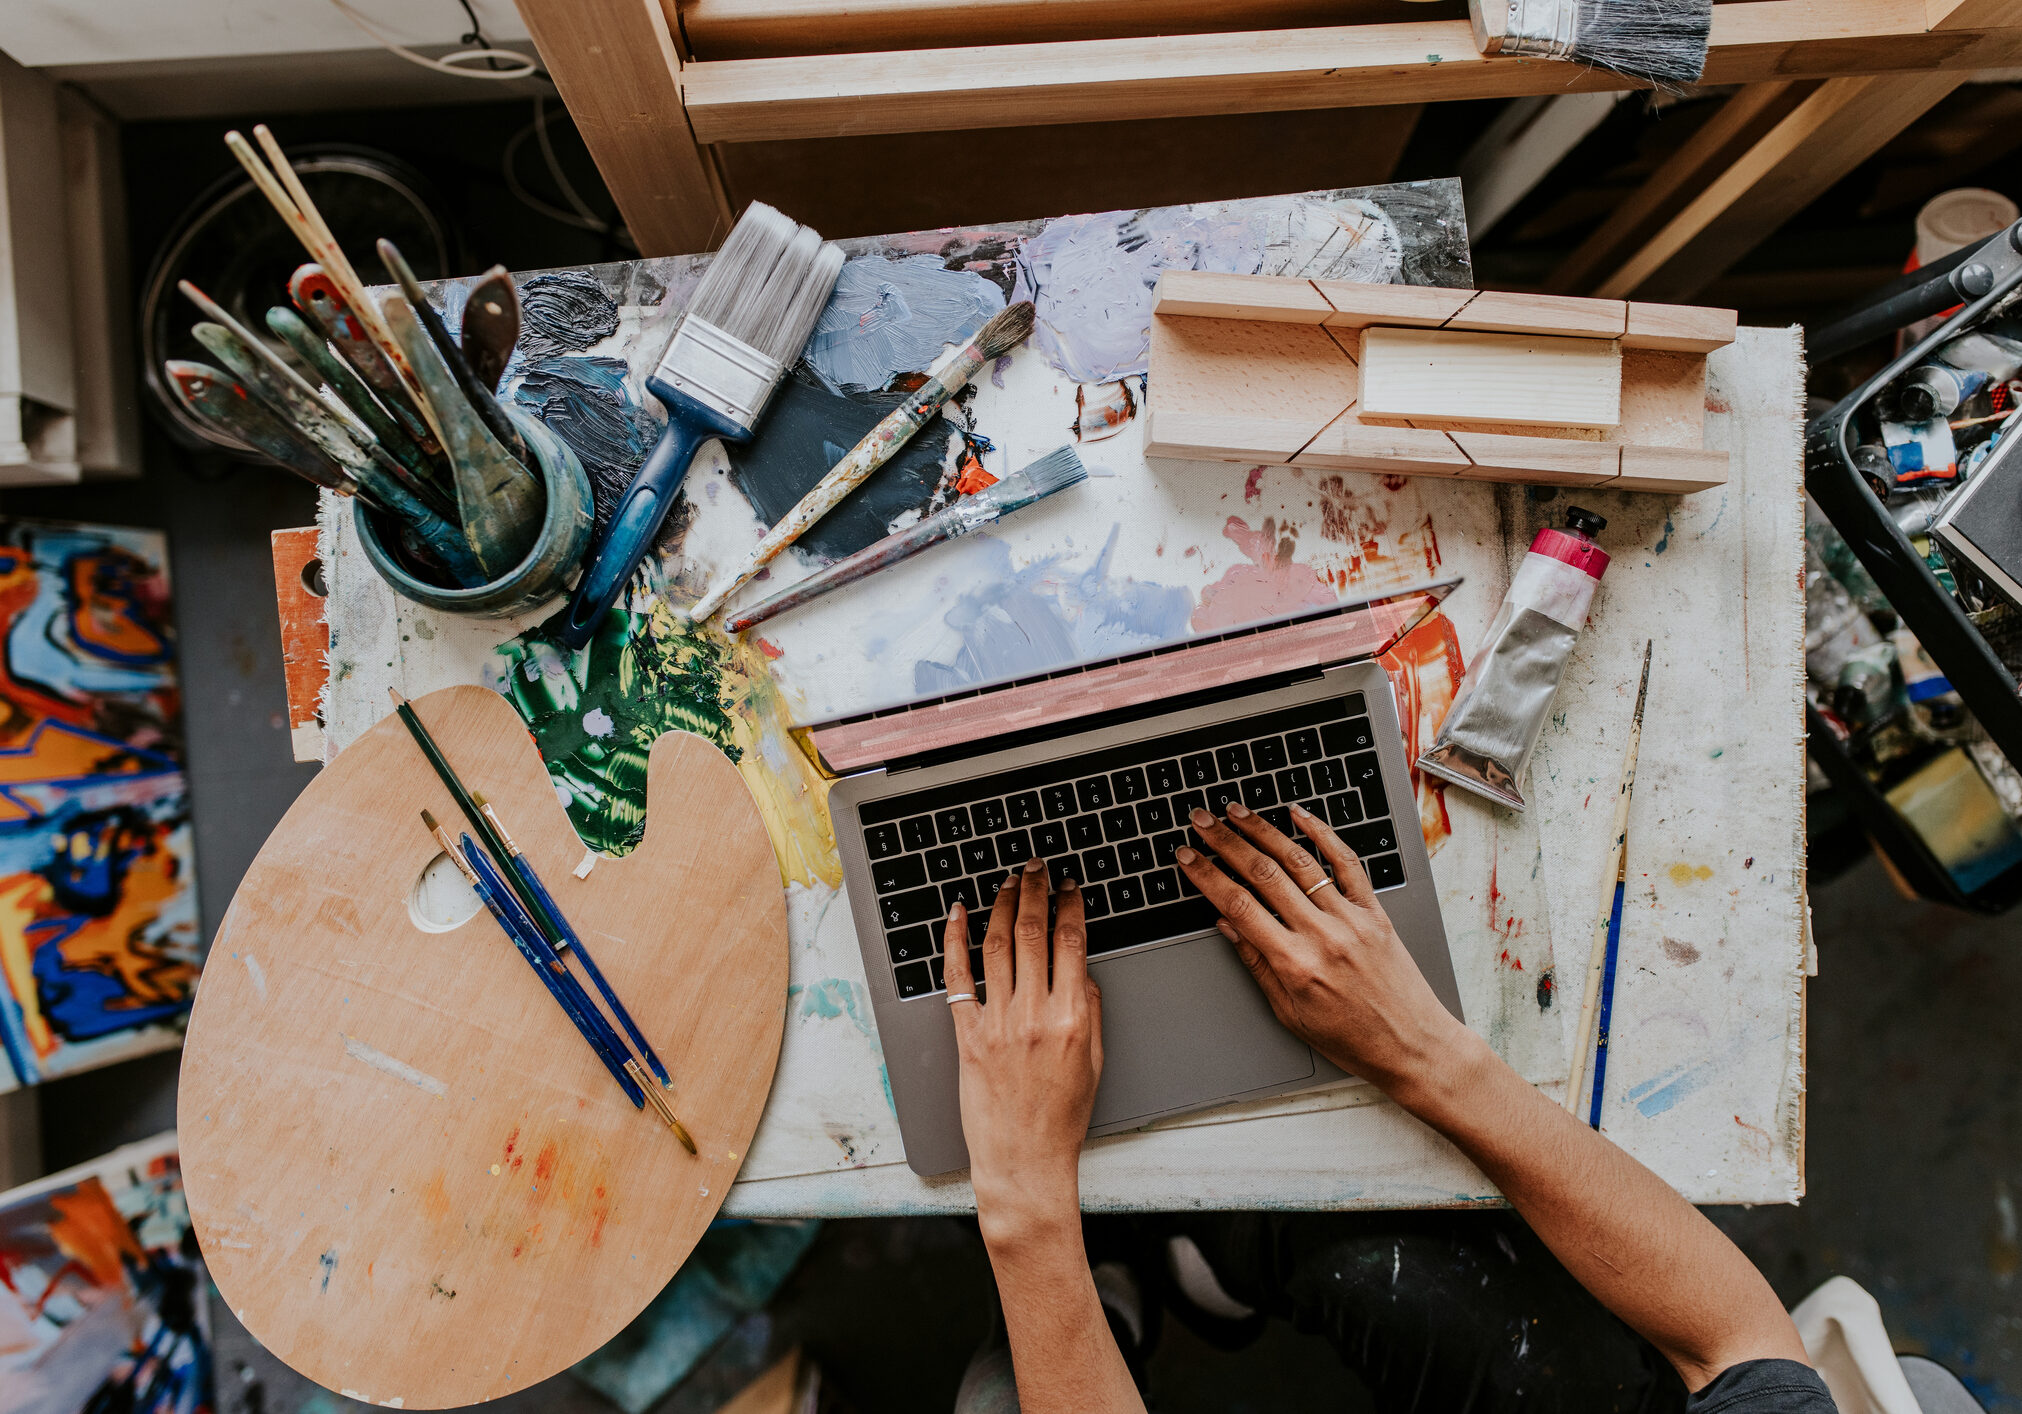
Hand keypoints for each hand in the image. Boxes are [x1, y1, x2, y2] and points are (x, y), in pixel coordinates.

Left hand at [942, 858, 1104, 1250]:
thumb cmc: (1062, 1118)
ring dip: (1003, 906)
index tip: (1070, 887)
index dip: (1071, 906)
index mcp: (1072, 1019)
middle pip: (1034, 934)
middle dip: (1036, 892)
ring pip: (999, 946)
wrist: (1024, 1161)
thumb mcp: (1095, 1061)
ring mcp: (997, 1024)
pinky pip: (958, 978)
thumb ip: (1088, 1009)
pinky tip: (957, 915)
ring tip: (1008, 882)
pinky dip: (954, 941)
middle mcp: (1034, 1015)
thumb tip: (1077, 969)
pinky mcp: (967, 1036)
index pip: (1072, 943)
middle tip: (1036, 868)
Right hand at [1176, 802, 1470, 1100]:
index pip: (1238, 906)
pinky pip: (1347, 863)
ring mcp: (1350, 919)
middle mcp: (1322, 935)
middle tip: (1202, 821)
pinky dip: (1322, 834)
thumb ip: (1257, 964)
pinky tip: (1300, 816)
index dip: (1207, 876)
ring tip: (1238, 812)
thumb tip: (1227, 925)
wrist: (1413, 1046)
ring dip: (1263, 830)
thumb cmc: (1353, 1039)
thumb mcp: (1289, 1013)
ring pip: (1299, 861)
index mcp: (1294, 964)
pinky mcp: (1374, 911)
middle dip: (1225, 842)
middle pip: (1262, 874)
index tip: (1187, 858)